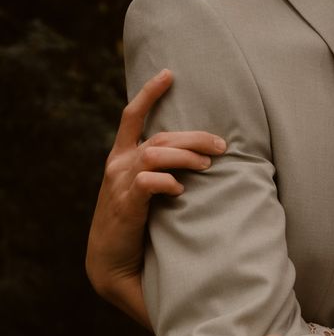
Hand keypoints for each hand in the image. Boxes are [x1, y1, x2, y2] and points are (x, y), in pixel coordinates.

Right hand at [85, 69, 225, 328]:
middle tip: (221, 144)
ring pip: (155, 154)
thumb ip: (162, 167)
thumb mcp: (143, 186)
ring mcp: (119, 184)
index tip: (168, 73)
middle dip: (193, 137)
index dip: (149, 93)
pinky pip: (147, 183)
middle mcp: (118, 164)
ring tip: (208, 165)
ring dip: (186, 156)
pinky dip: (167, 182)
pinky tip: (180, 191)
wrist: (110, 262)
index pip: (131, 116)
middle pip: (160, 137)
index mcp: (121, 156)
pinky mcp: (125, 205)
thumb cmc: (136, 220)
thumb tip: (201, 152)